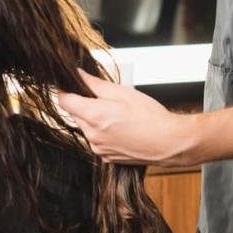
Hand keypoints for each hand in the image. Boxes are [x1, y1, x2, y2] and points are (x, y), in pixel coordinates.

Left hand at [56, 70, 198, 166]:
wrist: (169, 142)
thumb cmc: (150, 117)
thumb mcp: (121, 91)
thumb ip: (95, 83)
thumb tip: (78, 75)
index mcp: (93, 115)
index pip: (64, 100)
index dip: (64, 89)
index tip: (68, 84)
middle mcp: (92, 135)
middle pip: (75, 113)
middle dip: (83, 103)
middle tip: (102, 97)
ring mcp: (98, 148)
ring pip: (85, 127)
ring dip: (93, 118)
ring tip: (116, 113)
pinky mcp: (106, 157)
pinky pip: (96, 140)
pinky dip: (102, 131)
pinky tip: (119, 126)